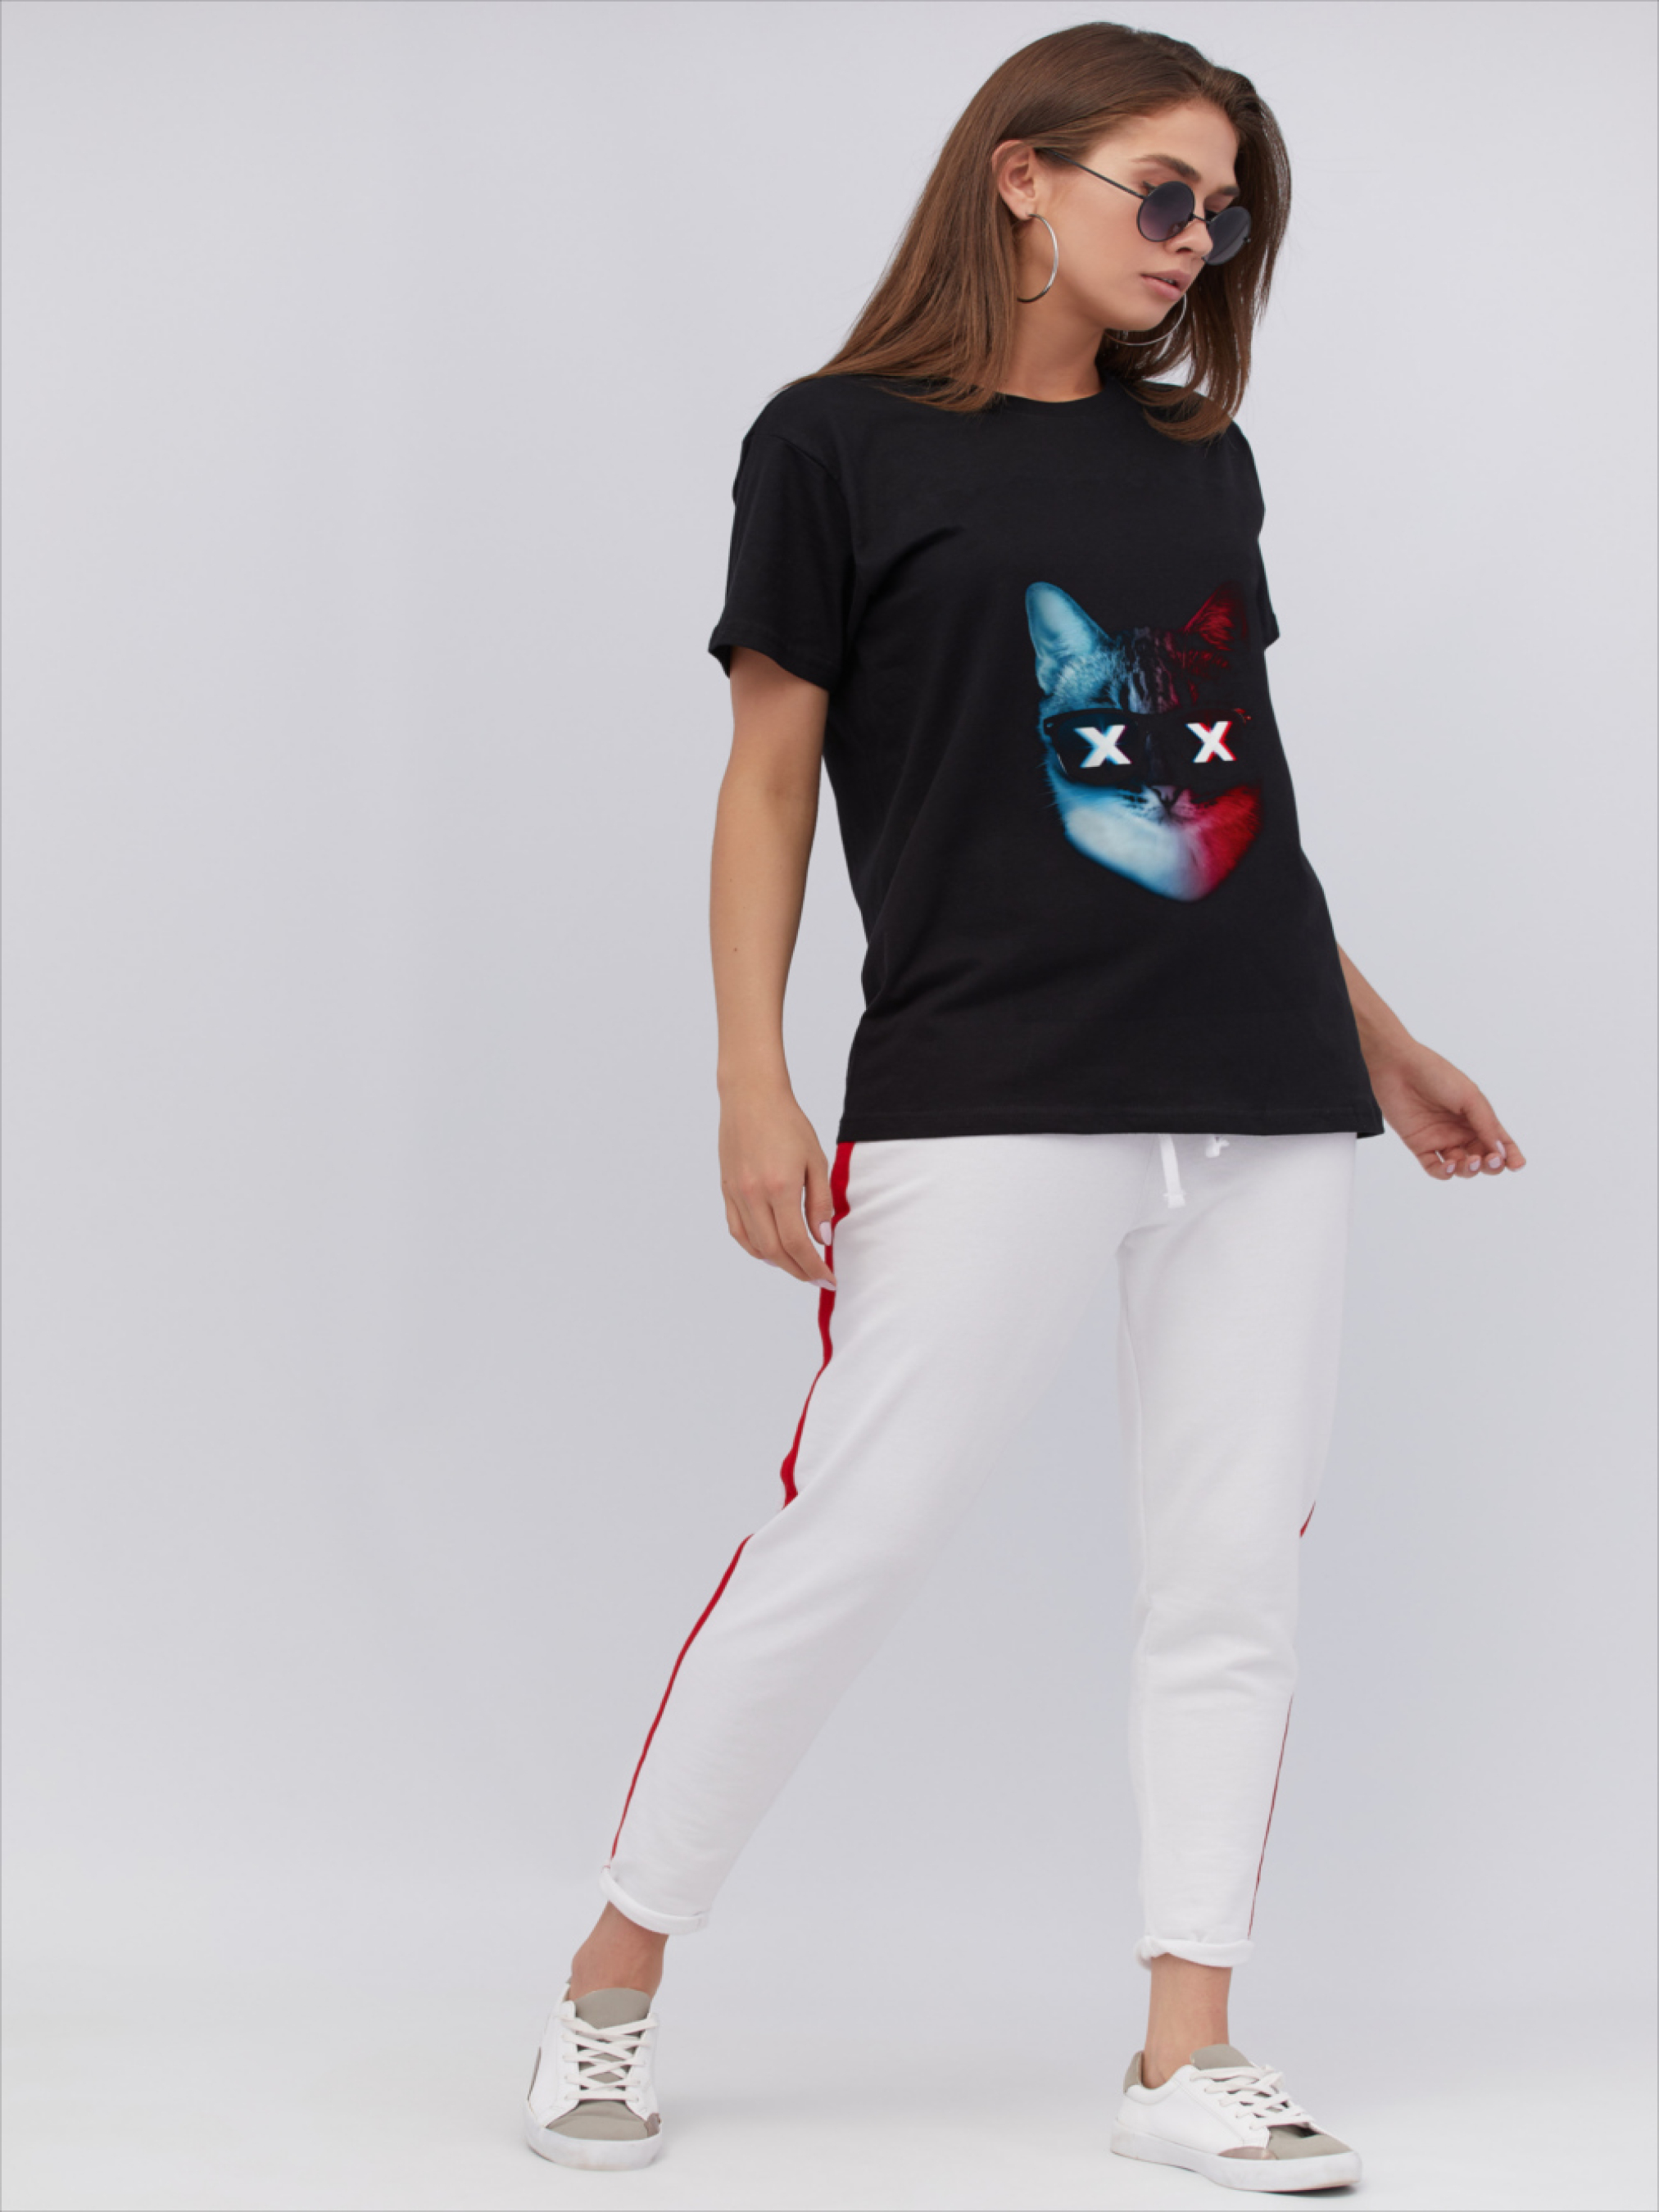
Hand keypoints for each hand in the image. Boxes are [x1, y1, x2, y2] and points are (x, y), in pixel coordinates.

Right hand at [718, 1084, 836, 1285]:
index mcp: (781, 1187)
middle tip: (816, 1276)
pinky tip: (769, 1251)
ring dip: (777, 1263)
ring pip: (754, 1245)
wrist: (751, 1097)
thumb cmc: (787, 1123)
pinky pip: (737, 1230)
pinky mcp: (726, 1190)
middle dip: (798, 1270)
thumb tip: (822, 1238)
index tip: (829, 1278)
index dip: (814, 1266)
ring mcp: (737, 1194)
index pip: (797, 1243)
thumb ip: (820, 1202)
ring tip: (797, 1266)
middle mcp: (754, 1195)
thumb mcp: (816, 1160)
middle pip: (775, 1251)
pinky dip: (754, 1247)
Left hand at [1369, 1042, 1527, 1181]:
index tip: (1517, 1165)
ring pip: (1460, 1167)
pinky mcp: (1419, 1145)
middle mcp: (1460, 1131)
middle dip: (1491, 1165)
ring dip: (1469, 1170)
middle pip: (1482, 1158)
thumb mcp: (1469, 1097)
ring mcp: (1440, 1139)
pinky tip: (1450, 1166)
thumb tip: (1501, 1153)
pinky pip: (1434, 1167)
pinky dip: (1444, 1172)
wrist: (1399, 1067)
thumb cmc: (1437, 1075)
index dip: (1511, 1156)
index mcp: (1477, 1118)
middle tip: (1492, 1160)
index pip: (1498, 1142)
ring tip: (1471, 1161)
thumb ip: (1485, 1125)